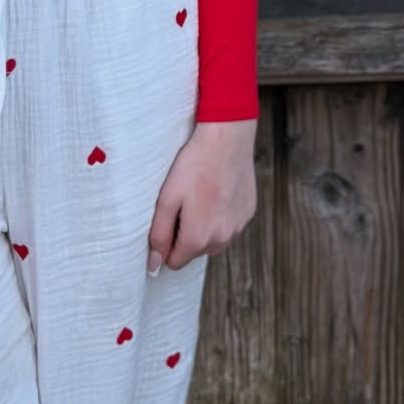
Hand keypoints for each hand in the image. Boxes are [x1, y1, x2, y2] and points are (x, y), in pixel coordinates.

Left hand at [147, 118, 257, 273]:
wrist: (228, 136)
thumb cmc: (194, 165)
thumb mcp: (167, 199)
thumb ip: (159, 236)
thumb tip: (154, 266)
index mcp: (198, 239)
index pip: (174, 262)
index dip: (167, 242)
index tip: (170, 217)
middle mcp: (221, 239)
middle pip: (195, 252)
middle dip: (187, 235)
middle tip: (186, 203)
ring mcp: (238, 226)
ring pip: (214, 241)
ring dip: (206, 228)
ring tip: (202, 196)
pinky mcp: (249, 212)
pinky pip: (230, 225)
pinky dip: (222, 215)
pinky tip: (218, 191)